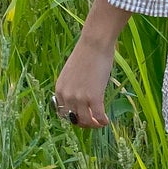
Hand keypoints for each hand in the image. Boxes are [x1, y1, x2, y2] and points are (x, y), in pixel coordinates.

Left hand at [52, 0, 129, 127]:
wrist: (94, 44)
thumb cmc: (86, 54)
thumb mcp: (72, 73)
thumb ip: (72, 86)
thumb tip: (80, 97)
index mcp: (59, 90)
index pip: (62, 113)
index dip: (73, 117)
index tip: (82, 117)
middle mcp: (67, 96)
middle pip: (74, 119)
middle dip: (84, 123)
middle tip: (93, 122)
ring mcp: (80, 98)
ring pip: (86, 121)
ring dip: (94, 124)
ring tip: (101, 122)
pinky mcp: (94, 97)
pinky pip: (98, 116)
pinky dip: (103, 121)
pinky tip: (107, 120)